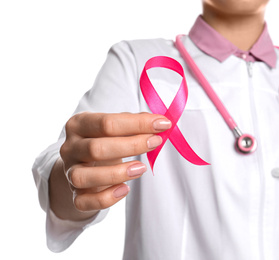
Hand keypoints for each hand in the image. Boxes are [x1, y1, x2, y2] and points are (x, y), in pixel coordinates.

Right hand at [51, 112, 170, 216]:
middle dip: (131, 145)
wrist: (83, 166)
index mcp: (78, 125)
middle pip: (96, 148)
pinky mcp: (75, 196)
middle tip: (155, 143)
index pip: (106, 122)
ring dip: (116, 173)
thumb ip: (132, 123)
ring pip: (84, 177)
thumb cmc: (104, 142)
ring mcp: (69, 173)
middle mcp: (70, 148)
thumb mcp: (114, 128)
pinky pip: (84, 202)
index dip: (137, 123)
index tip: (163, 124)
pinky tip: (125, 189)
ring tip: (141, 168)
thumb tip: (157, 121)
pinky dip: (106, 198)